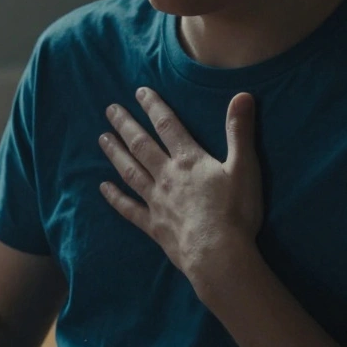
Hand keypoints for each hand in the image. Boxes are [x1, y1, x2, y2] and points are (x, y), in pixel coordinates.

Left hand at [97, 87, 262, 279]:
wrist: (218, 254)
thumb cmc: (235, 212)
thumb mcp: (244, 167)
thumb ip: (240, 131)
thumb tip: (242, 94)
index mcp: (188, 161)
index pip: (167, 126)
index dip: (153, 107)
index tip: (139, 92)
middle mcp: (167, 177)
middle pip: (141, 146)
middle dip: (126, 125)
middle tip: (109, 109)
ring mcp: (156, 202)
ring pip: (130, 172)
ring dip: (115, 154)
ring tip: (102, 138)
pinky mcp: (153, 226)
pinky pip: (129, 209)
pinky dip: (115, 197)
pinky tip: (103, 188)